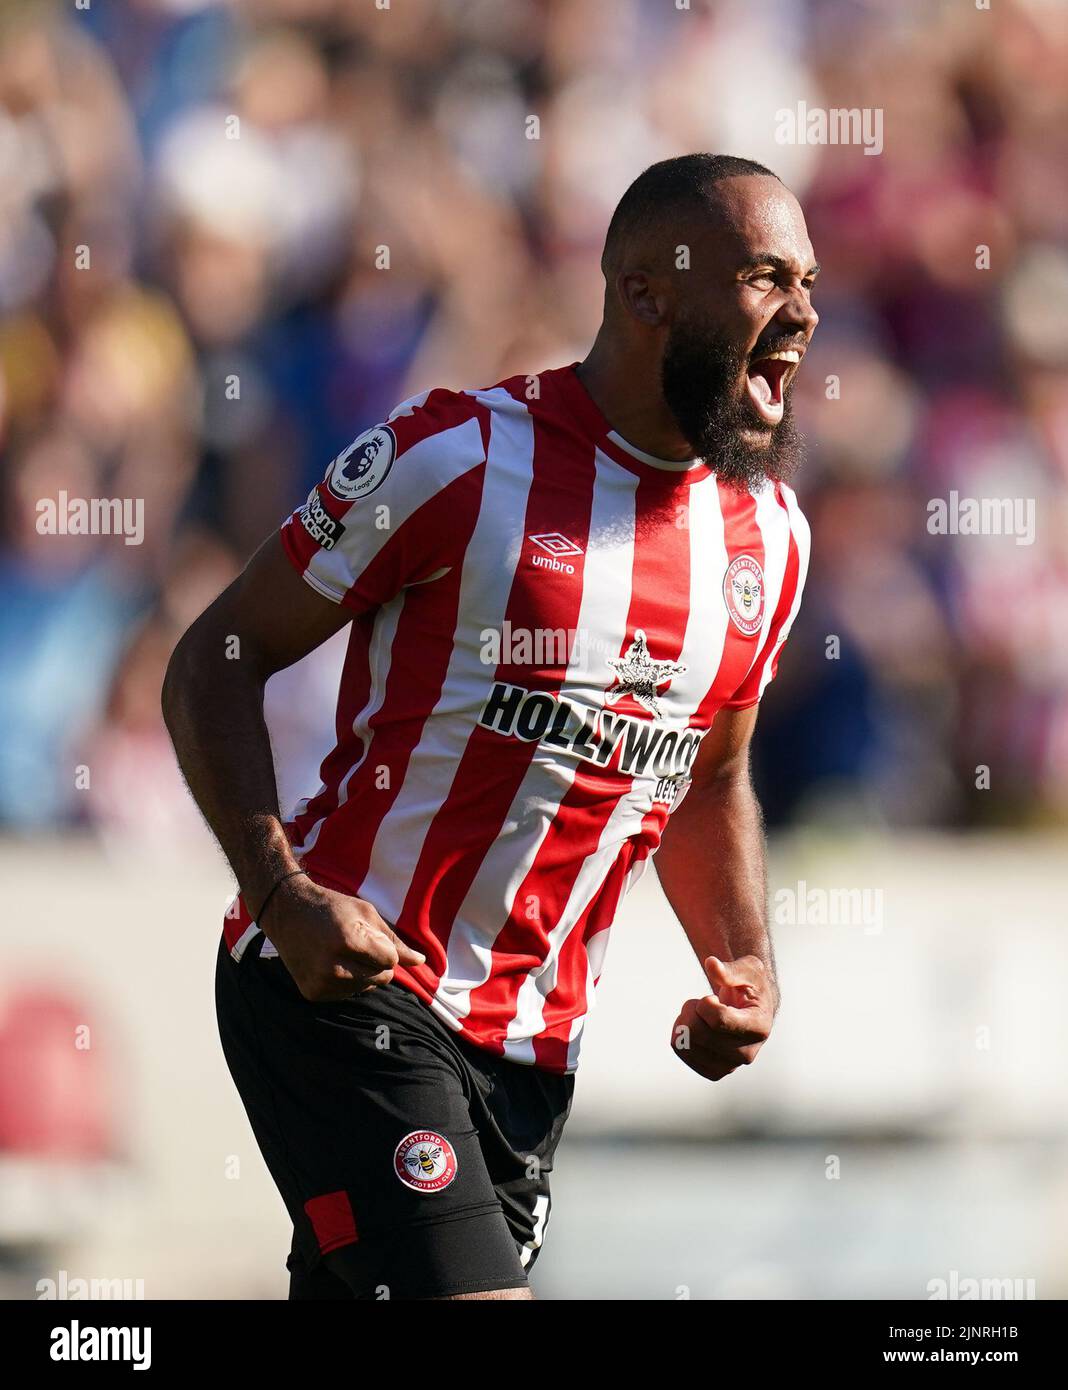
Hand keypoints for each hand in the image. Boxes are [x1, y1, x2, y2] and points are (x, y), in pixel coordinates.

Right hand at [260, 874, 425, 1001]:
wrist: (286, 912)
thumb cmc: (331, 907)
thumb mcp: (366, 914)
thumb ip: (394, 941)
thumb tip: (421, 962)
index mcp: (348, 941)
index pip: (391, 961)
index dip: (385, 948)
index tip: (368, 936)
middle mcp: (333, 966)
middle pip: (382, 978)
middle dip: (377, 962)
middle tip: (356, 944)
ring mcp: (321, 983)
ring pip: (367, 988)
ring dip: (363, 973)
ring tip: (343, 952)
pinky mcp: (312, 994)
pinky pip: (347, 995)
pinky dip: (347, 982)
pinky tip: (331, 963)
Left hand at [669, 955, 774, 1080]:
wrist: (752, 1008)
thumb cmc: (751, 985)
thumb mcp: (749, 969)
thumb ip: (731, 969)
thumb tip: (711, 964)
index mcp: (759, 1028)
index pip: (718, 1021)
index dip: (705, 1004)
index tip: (711, 997)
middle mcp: (747, 1053)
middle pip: (698, 1033)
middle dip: (691, 1009)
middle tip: (701, 1001)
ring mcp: (730, 1066)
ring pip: (685, 1044)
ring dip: (684, 1021)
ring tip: (699, 1015)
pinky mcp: (714, 1071)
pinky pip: (681, 1051)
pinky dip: (680, 1034)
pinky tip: (695, 1028)